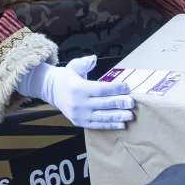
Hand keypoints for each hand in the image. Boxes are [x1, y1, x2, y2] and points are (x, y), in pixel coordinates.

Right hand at [17, 55, 134, 129]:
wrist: (52, 91)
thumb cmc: (67, 77)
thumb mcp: (74, 66)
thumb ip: (85, 63)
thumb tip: (93, 59)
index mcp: (79, 88)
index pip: (101, 89)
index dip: (116, 89)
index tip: (127, 88)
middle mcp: (79, 102)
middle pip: (104, 103)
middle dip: (119, 103)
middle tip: (132, 103)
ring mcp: (79, 114)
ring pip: (102, 116)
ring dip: (118, 116)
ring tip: (130, 116)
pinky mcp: (80, 122)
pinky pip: (97, 125)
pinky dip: (110, 125)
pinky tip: (121, 124)